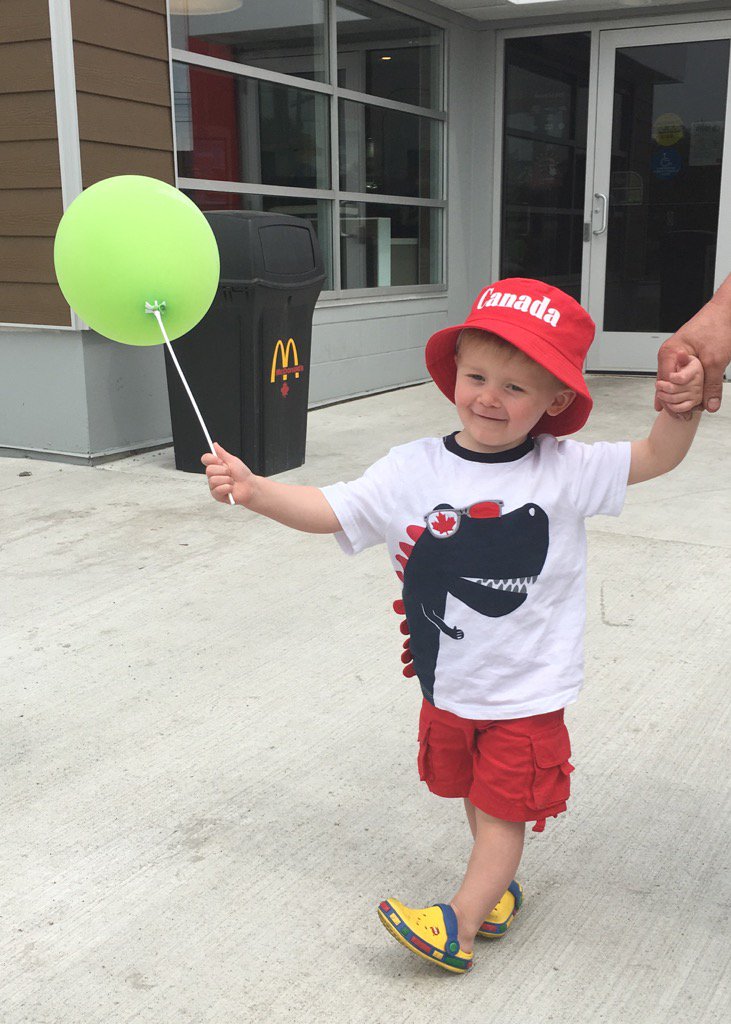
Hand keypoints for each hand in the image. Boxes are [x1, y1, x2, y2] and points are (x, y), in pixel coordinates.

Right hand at [201, 443, 255, 505]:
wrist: (250, 486)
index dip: (212, 459)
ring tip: (232, 482)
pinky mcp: (217, 495)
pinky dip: (228, 488)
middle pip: (209, 470)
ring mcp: (214, 485)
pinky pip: (218, 489)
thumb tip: (214, 444)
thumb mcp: (233, 461)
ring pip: (213, 480)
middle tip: (230, 473)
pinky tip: (231, 488)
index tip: (220, 461)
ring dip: (227, 480)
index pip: (205, 459)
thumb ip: (222, 453)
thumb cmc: (242, 474)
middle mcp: (213, 475)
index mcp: (216, 466)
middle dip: (223, 471)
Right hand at [656, 284, 730, 412]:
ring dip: (681, 395)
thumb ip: (712, 385)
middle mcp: (669, 354)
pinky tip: (689, 397)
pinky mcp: (684, 354)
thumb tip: (709, 405)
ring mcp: (676, 354)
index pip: (665, 385)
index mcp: (670, 353)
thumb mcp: (716, 360)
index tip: (683, 415)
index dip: (673, 402)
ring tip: (688, 409)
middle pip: (666, 385)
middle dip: (675, 402)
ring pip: (673, 381)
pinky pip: (680, 375)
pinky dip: (685, 386)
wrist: (727, 310)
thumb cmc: (718, 326)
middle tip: (685, 416)